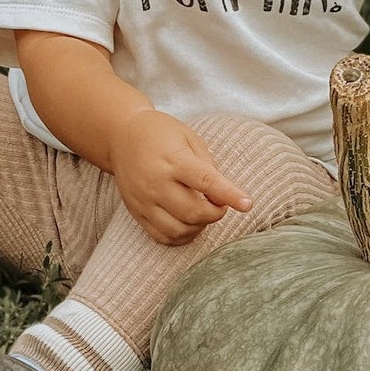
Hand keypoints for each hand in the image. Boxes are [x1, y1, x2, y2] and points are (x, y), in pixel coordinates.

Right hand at [108, 110, 253, 244]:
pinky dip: (181, 236)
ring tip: (204, 212)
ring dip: (200, 226)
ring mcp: (143, 200)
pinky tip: (189, 224)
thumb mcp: (189, 138)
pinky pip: (162, 236)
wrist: (122, 136)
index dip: (229, 195)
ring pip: (179, 230)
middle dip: (216, 213)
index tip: (247, 204)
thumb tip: (224, 195)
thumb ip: (208, 166)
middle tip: (220, 203)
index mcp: (173, 160)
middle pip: (193, 212)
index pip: (206, 181)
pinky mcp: (136, 212)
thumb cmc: (162, 134)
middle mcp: (156, 183)